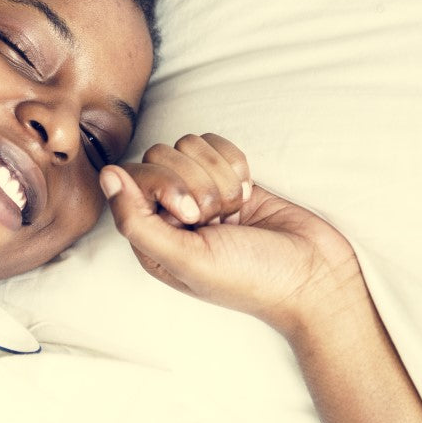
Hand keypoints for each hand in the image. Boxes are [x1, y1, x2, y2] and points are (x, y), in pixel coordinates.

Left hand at [99, 134, 360, 335]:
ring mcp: (199, 191)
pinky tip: (246, 194)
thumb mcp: (185, 259)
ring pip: (187, 145)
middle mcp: (169, 211)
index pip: (132, 177)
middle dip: (195, 182)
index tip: (191, 216)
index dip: (162, 184)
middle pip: (158, 155)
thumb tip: (106, 176)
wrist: (316, 276)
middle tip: (218, 219)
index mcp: (149, 236)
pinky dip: (235, 165)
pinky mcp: (227, 176)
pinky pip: (215, 144)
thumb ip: (136, 220)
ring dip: (218, 176)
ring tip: (234, 210)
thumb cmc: (249, 278)